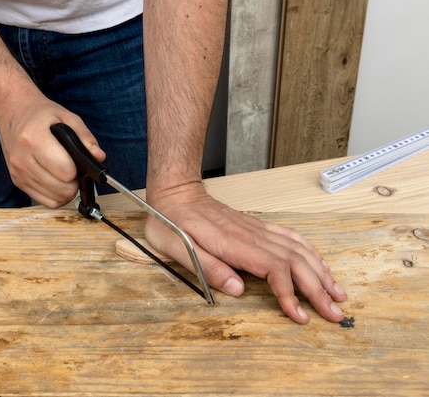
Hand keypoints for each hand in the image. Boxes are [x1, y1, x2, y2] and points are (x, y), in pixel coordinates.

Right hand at [0, 91, 105, 207]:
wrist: (11, 113)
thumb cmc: (40, 114)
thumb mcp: (66, 116)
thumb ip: (85, 137)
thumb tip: (99, 157)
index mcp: (34, 138)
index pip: (65, 171)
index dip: (78, 169)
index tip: (77, 161)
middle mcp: (22, 158)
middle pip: (61, 188)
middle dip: (74, 182)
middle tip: (75, 169)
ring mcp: (18, 172)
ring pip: (54, 199)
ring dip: (67, 191)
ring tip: (67, 175)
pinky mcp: (17, 181)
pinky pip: (45, 201)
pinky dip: (57, 196)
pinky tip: (58, 182)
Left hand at [144, 181, 346, 323]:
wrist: (175, 193)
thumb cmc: (171, 223)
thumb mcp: (177, 248)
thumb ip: (207, 268)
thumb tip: (238, 290)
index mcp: (232, 243)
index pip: (273, 268)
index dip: (290, 294)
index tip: (300, 316)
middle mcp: (250, 235)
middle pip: (294, 261)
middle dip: (318, 290)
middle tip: (335, 314)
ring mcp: (256, 229)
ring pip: (298, 249)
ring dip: (321, 272)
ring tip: (338, 293)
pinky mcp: (256, 226)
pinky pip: (290, 237)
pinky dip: (310, 252)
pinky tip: (321, 264)